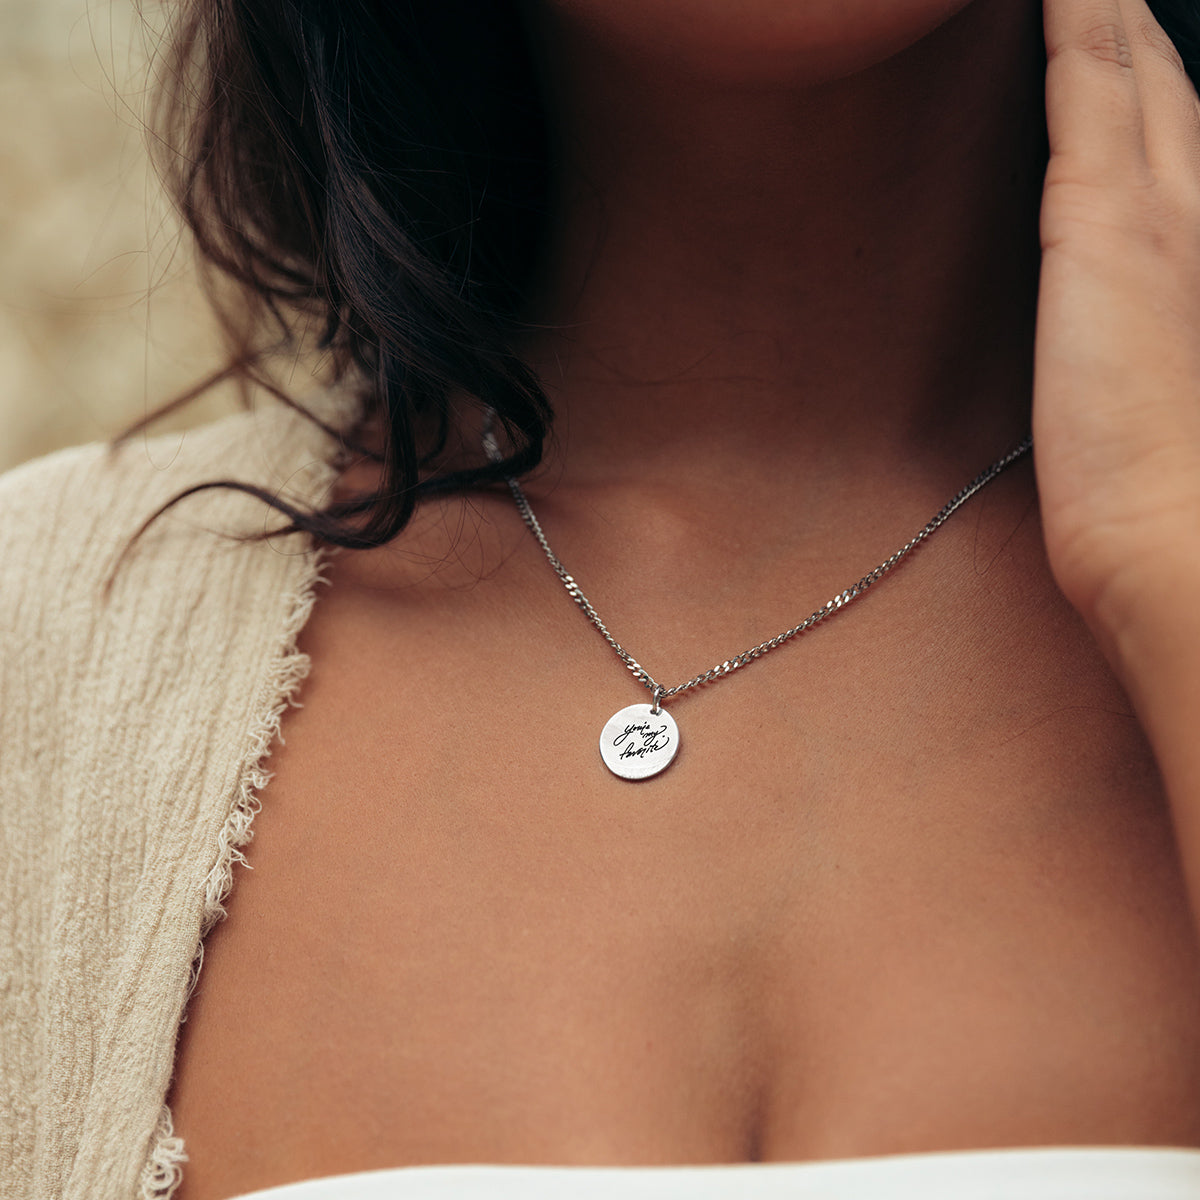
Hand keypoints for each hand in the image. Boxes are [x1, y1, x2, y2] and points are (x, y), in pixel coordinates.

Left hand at [1036, 0, 1199, 640]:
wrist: (1172, 533)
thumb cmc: (1164, 486)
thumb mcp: (1151, 384)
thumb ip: (1141, 326)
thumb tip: (1115, 317)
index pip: (1180, 131)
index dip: (1159, 71)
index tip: (1137, 31)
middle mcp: (1198, 205)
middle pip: (1167, 79)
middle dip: (1143, 19)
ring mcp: (1158, 202)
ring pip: (1130, 64)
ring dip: (1109, 7)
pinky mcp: (1102, 215)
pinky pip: (1085, 81)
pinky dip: (1077, 19)